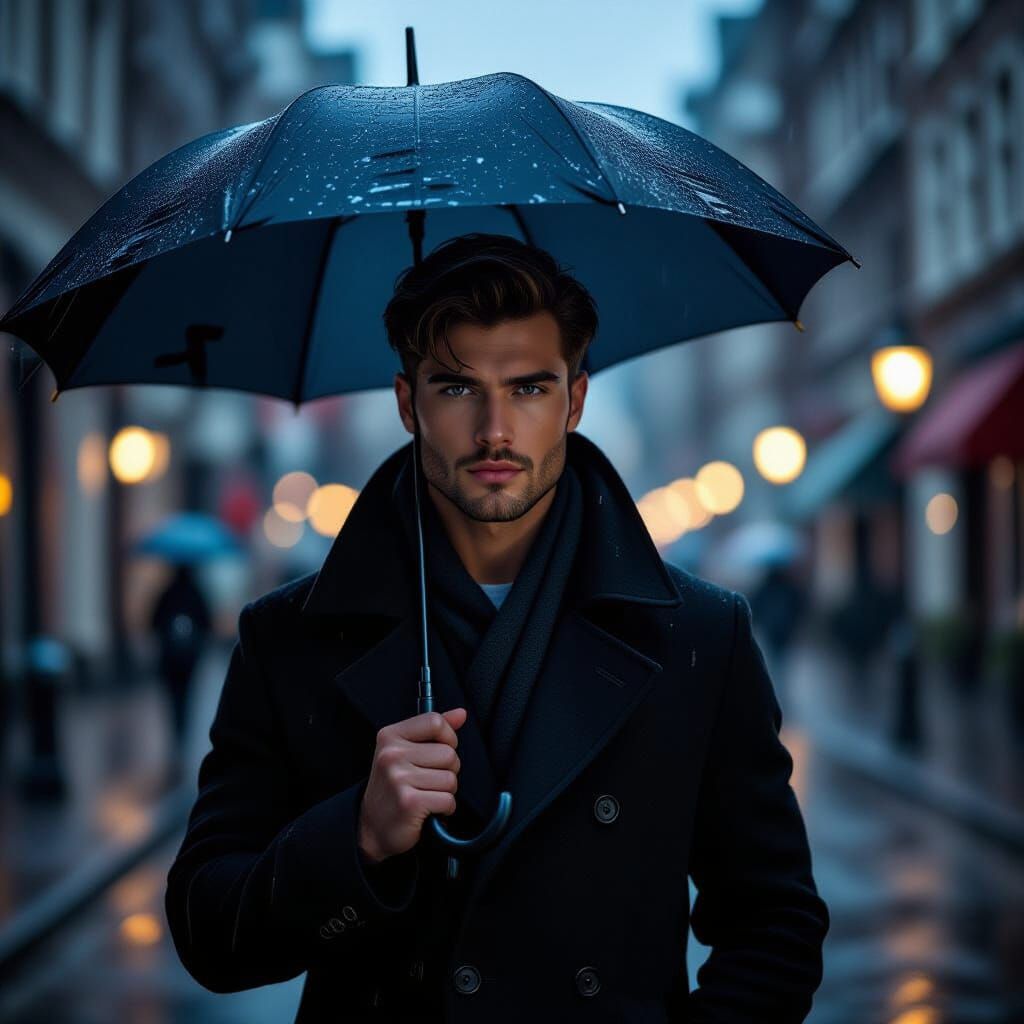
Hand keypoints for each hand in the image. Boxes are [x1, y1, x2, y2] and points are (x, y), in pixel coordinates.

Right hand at [357, 708, 466, 862]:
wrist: (372, 827)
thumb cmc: (393, 787)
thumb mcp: (406, 751)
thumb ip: (433, 730)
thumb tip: (461, 713)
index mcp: (390, 736)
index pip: (435, 721)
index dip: (447, 738)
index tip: (438, 751)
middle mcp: (391, 755)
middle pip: (449, 753)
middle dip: (447, 770)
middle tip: (427, 781)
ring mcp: (398, 779)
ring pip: (451, 779)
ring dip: (445, 792)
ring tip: (426, 794)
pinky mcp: (409, 802)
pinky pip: (448, 800)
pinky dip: (445, 808)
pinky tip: (428, 809)